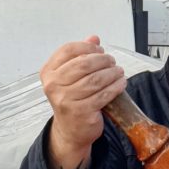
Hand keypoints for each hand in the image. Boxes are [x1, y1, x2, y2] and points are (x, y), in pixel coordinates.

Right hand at [41, 36, 126, 168]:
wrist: (70, 131)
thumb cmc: (71, 99)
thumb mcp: (70, 76)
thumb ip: (80, 55)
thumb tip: (94, 37)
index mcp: (48, 72)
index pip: (68, 50)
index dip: (87, 46)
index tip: (100, 49)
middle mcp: (53, 85)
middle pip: (83, 64)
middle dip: (102, 60)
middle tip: (112, 61)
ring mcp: (66, 100)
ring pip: (95, 79)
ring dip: (111, 73)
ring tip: (119, 71)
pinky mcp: (81, 112)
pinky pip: (103, 95)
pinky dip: (115, 87)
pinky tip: (120, 83)